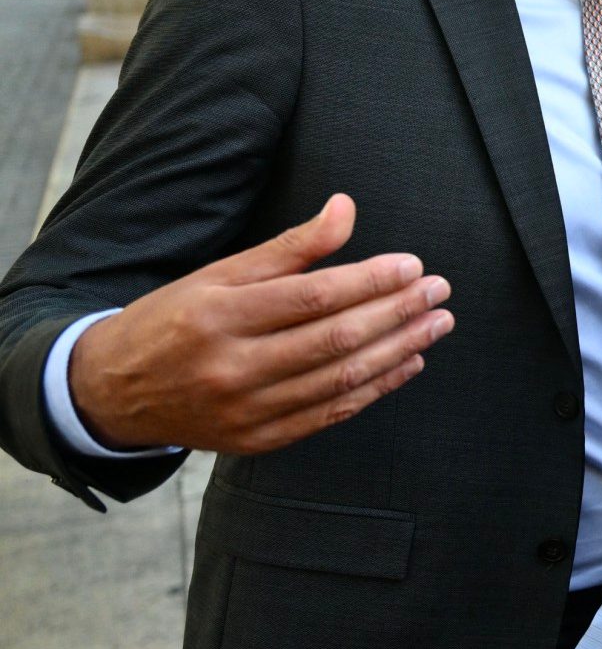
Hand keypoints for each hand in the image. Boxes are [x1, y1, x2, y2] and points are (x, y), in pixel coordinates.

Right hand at [66, 194, 452, 452]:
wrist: (114, 390)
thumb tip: (346, 208)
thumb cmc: (176, 319)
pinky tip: (407, 363)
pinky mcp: (258, 440)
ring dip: (400, 351)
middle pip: (335, 338)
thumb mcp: (220, 273)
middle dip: (397, 313)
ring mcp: (246, 410)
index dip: (371, 280)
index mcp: (220, 315)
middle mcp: (233, 366)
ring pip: (340, 379)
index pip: (313, 296)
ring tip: (436, 324)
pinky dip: (375, 389)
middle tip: (439, 293)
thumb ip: (290, 247)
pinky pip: (330, 414)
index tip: (414, 266)